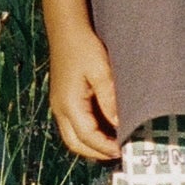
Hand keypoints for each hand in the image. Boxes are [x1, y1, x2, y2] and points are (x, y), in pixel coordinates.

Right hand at [49, 27, 122, 161]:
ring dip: (91, 145)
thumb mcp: (101, 72)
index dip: (106, 147)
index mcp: (69, 104)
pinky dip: (87, 134)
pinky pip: (73, 126)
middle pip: (75, 143)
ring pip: (72, 137)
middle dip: (96, 152)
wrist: (67, 31)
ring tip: (113, 145)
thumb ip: (110, 100)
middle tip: (119, 154)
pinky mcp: (62, 100)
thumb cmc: (85, 48)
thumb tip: (121, 124)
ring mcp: (59, 105)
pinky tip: (104, 130)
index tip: (125, 151)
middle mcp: (60, 109)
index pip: (87, 136)